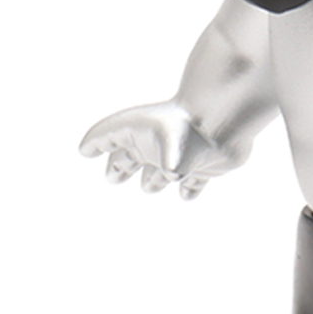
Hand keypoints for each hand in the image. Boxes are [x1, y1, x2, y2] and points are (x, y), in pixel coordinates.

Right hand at [78, 101, 241, 198]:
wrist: (227, 120)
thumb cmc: (190, 127)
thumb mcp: (168, 146)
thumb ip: (165, 163)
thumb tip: (176, 176)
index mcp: (139, 131)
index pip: (110, 135)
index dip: (96, 142)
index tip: (85, 150)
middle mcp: (157, 143)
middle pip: (132, 157)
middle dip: (120, 167)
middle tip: (113, 176)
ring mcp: (179, 154)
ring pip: (160, 172)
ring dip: (154, 180)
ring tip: (150, 186)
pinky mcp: (203, 165)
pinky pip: (194, 181)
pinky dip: (190, 188)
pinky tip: (187, 193)